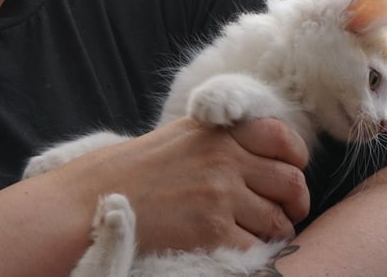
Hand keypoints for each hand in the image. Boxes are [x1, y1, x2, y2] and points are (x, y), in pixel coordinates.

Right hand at [53, 116, 309, 253]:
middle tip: (286, 214)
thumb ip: (218, 143)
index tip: (291, 173)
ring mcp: (220, 194)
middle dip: (294, 202)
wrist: (90, 202)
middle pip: (290, 180)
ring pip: (279, 218)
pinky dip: (253, 253)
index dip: (296, 158)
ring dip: (274, 232)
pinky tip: (234, 250)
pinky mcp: (213, 230)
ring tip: (255, 236)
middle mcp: (224, 159)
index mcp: (216, 133)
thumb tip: (262, 162)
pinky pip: (257, 247)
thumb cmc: (129, 174)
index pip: (281, 137)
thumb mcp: (178, 140)